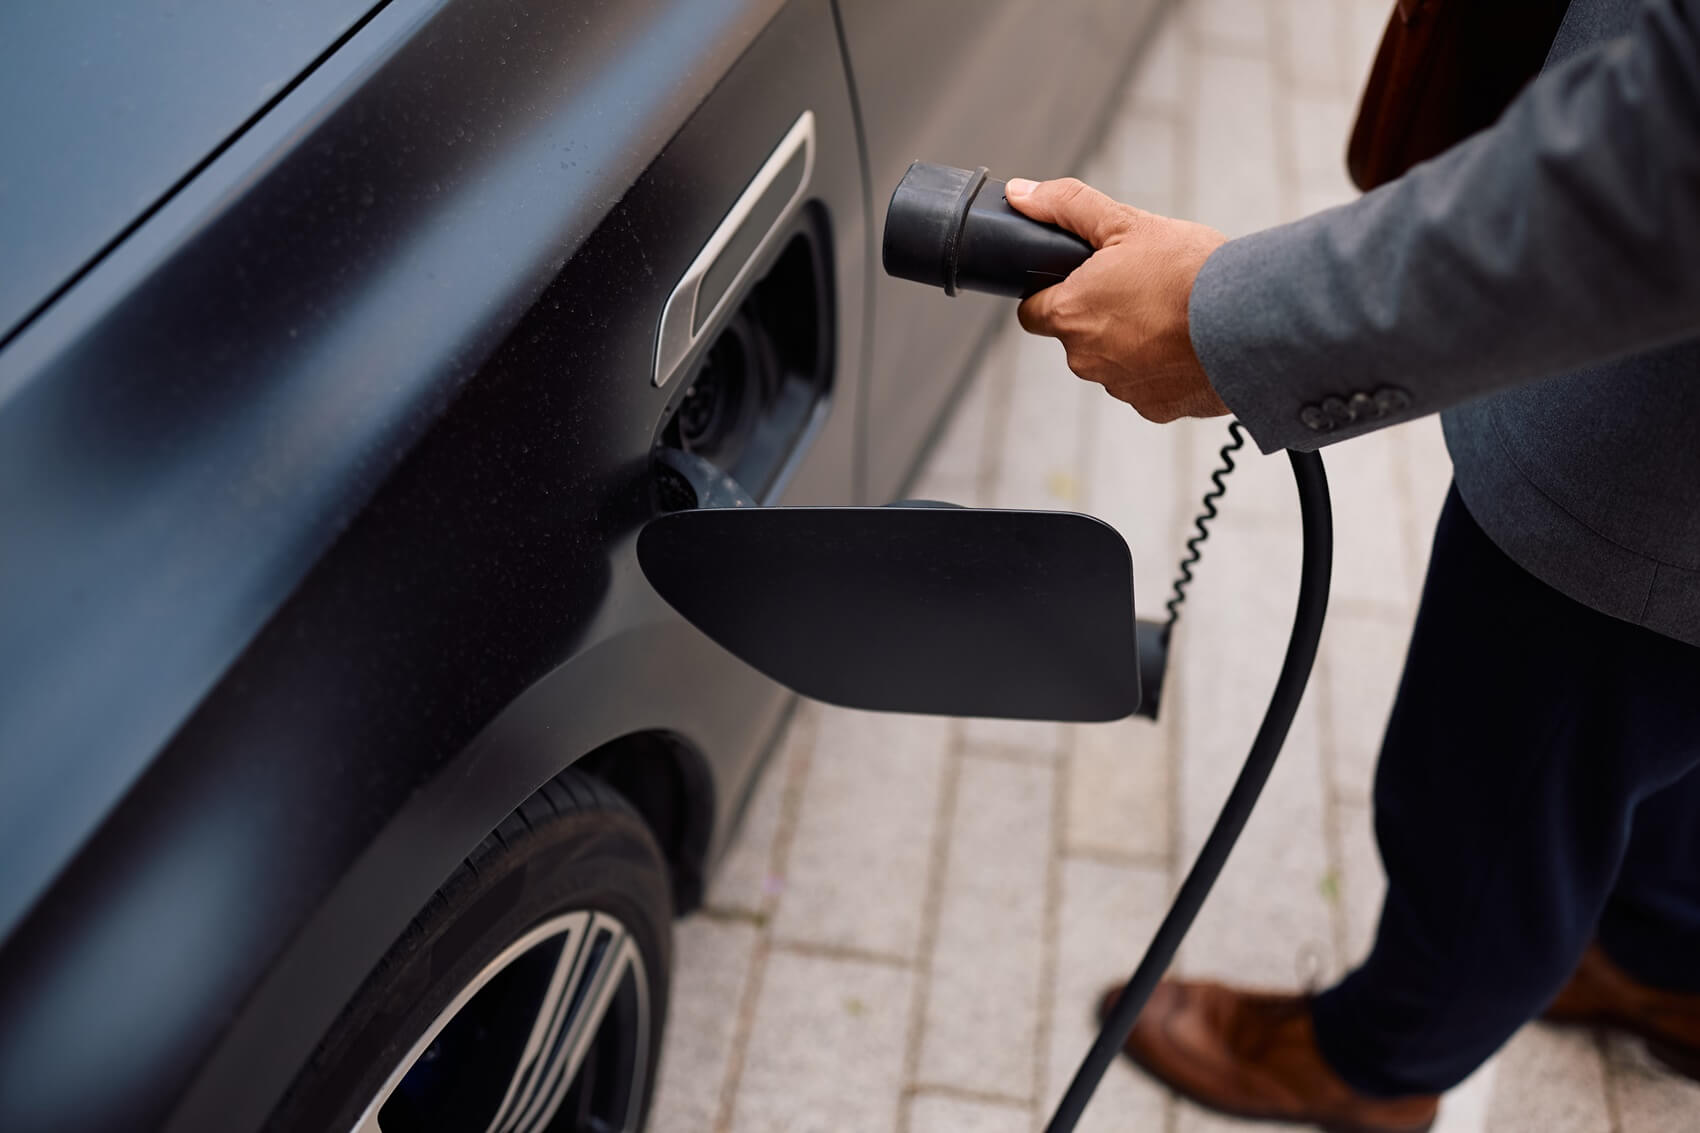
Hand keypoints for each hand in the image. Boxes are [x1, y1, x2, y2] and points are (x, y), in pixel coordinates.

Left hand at [1006, 177, 1230, 422]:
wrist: (1250, 323)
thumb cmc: (1190, 272)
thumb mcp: (1127, 223)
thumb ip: (1067, 206)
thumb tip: (1021, 194)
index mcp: (1070, 314)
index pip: (1033, 311)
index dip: (1053, 293)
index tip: (1081, 281)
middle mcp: (1085, 359)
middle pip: (1076, 336)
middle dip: (1099, 314)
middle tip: (1140, 288)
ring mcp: (1119, 387)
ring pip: (1111, 361)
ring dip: (1130, 341)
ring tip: (1169, 313)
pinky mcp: (1153, 407)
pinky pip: (1146, 384)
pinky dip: (1160, 367)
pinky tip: (1186, 343)